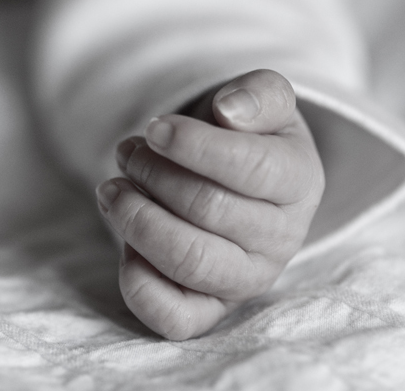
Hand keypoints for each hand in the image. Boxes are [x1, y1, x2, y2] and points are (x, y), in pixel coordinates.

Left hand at [96, 69, 324, 339]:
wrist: (238, 187)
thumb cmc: (245, 142)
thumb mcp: (263, 105)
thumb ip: (259, 95)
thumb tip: (230, 111)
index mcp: (300, 183)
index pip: (251, 168)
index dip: (192, 146)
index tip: (155, 129)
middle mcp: (280, 240)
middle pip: (208, 210)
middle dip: (154, 175)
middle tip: (129, 154)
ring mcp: (245, 281)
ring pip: (189, 263)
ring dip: (137, 220)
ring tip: (113, 190)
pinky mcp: (209, 309)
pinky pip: (174, 318)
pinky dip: (138, 283)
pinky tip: (125, 244)